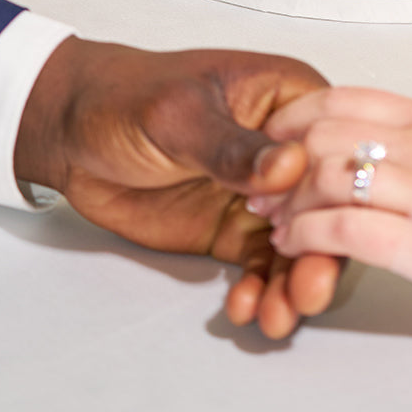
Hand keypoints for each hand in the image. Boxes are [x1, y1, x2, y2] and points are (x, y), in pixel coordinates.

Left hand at [13, 38, 340, 337]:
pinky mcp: (236, 228)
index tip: (324, 231)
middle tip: (307, 291)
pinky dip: (261, 290)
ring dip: (293, 282)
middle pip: (324, 203)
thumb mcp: (180, 115)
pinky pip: (263, 265)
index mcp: (287, 98)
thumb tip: (288, 166)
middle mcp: (285, 147)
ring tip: (277, 315)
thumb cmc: (128, 96)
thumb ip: (232, 145)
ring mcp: (262, 193)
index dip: (339, 191)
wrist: (73, 133)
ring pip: (299, 243)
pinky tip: (246, 307)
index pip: (334, 147)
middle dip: (321, 252)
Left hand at [252, 88, 411, 333]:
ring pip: (326, 176)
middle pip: (326, 131)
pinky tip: (295, 244)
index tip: (276, 136)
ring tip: (274, 219)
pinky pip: (342, 228)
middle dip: (280, 157)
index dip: (299, 114)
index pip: (349, 98)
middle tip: (262, 182)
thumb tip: (380, 145)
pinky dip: (305, 234)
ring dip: (286, 199)